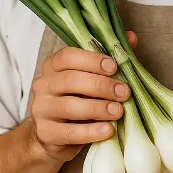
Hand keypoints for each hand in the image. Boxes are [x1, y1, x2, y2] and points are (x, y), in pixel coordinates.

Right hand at [29, 31, 137, 161]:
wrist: (55, 135)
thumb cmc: (79, 100)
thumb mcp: (93, 79)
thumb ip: (110, 59)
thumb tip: (131, 37)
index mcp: (53, 66)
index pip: (67, 56)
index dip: (91, 60)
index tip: (114, 67)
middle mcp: (44, 84)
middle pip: (70, 80)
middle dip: (101, 86)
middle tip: (124, 92)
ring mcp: (41, 109)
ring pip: (68, 106)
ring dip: (97, 108)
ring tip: (118, 111)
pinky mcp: (45, 133)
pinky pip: (69, 132)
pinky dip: (91, 131)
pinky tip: (108, 130)